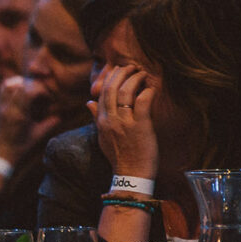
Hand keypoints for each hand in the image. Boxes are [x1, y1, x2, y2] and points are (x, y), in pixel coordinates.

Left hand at [0, 76, 63, 166]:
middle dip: (32, 85)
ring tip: (30, 91)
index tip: (47, 97)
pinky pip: (2, 91)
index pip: (29, 91)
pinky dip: (12, 88)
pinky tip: (20, 95)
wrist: (1, 154)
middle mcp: (7, 108)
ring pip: (8, 85)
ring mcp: (0, 107)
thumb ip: (50, 124)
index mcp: (18, 114)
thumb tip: (60, 115)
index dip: (41, 90)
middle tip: (40, 93)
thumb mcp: (38, 135)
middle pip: (19, 84)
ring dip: (21, 84)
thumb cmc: (21, 147)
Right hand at [88, 63, 157, 178]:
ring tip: (142, 73)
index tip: (118, 70)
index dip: (110, 79)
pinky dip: (147, 92)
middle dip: (121, 74)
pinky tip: (152, 88)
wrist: (130, 174)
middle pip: (112, 89)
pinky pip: (142, 103)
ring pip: (126, 93)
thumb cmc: (119, 156)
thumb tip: (88, 103)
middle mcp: (110, 120)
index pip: (101, 93)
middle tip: (131, 67)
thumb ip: (96, 118)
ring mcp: (125, 123)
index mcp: (101, 121)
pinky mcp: (141, 127)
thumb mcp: (103, 137)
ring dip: (134, 79)